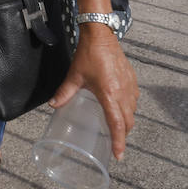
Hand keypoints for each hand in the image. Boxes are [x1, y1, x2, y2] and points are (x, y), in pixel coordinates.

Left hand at [50, 25, 137, 159]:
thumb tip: (53, 105)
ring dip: (127, 121)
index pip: (117, 124)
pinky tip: (122, 107)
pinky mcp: (132, 78)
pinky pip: (134, 99)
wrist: (101, 34)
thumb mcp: (75, 75)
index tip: (118, 155)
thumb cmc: (89, 54)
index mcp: (109, 94)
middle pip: (128, 121)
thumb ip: (64, 92)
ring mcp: (129, 85)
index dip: (118, 141)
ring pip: (133, 111)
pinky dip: (130, 108)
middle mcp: (123, 92)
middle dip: (123, 135)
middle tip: (116, 145)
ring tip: (118, 128)